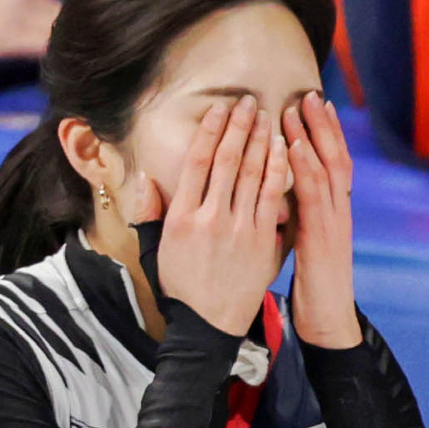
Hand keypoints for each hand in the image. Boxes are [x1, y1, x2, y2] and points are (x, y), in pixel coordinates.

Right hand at [135, 96, 289, 336]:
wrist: (208, 326)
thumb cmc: (182, 288)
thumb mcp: (156, 250)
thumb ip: (151, 212)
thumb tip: (145, 176)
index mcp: (182, 217)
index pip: (198, 162)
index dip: (211, 131)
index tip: (221, 109)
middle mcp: (210, 218)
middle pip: (228, 160)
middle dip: (240, 126)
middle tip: (250, 101)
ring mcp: (238, 230)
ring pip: (252, 174)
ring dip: (261, 141)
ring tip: (268, 116)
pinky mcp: (262, 242)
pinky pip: (273, 198)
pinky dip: (278, 170)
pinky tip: (284, 150)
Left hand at [283, 91, 361, 348]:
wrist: (330, 323)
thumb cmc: (314, 290)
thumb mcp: (307, 249)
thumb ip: (299, 222)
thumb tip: (283, 202)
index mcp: (332, 215)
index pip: (331, 165)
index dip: (324, 135)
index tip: (313, 105)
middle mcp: (338, 213)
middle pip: (334, 158)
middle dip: (322, 125)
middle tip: (310, 93)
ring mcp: (334, 224)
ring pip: (327, 170)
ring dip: (313, 136)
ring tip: (300, 107)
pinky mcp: (323, 238)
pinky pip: (314, 197)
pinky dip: (305, 168)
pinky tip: (295, 147)